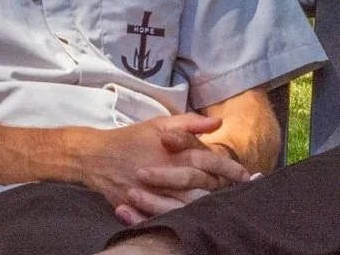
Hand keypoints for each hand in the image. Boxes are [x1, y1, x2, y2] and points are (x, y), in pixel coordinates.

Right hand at [80, 114, 248, 222]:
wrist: (94, 157)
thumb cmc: (130, 139)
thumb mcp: (158, 124)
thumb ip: (188, 122)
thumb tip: (216, 122)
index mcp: (171, 151)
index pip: (208, 161)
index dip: (230, 168)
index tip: (246, 175)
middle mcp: (165, 173)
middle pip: (203, 186)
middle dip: (224, 189)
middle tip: (242, 192)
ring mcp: (153, 193)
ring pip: (188, 205)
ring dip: (208, 206)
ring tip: (224, 207)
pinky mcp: (141, 207)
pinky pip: (168, 217)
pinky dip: (184, 217)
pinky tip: (197, 217)